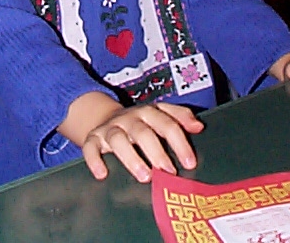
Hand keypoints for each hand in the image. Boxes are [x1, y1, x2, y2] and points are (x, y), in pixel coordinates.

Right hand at [79, 102, 203, 182]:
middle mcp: (129, 118)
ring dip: (131, 157)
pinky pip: (91, 147)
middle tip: (168, 173)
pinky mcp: (93, 138)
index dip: (179, 143)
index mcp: (149, 112)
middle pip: (143, 132)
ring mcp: (110, 128)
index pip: (167, 124)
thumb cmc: (140, 122)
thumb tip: (199, 127)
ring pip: (118, 139)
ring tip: (144, 176)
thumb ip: (180, 117)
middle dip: (157, 152)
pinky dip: (95, 160)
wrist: (104, 117)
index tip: (190, 163)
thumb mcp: (159, 114)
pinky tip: (102, 174)